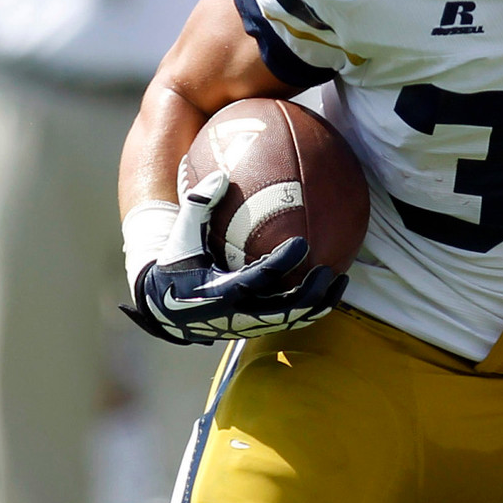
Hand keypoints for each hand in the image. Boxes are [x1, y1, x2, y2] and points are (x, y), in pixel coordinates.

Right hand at [121, 169, 344, 344]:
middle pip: (282, 310)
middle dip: (309, 293)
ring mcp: (248, 325)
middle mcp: (235, 314)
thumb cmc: (176, 261)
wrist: (163, 305)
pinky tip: (328, 288)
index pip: (256, 279)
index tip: (302, 244)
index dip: (281, 264)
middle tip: (329, 270)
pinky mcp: (255, 328)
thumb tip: (220, 174)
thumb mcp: (180, 234)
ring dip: (318, 304)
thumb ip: (198, 205)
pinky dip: (310, 308)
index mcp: (217, 291)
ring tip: (339, 281)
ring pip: (291, 321)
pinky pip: (288, 321)